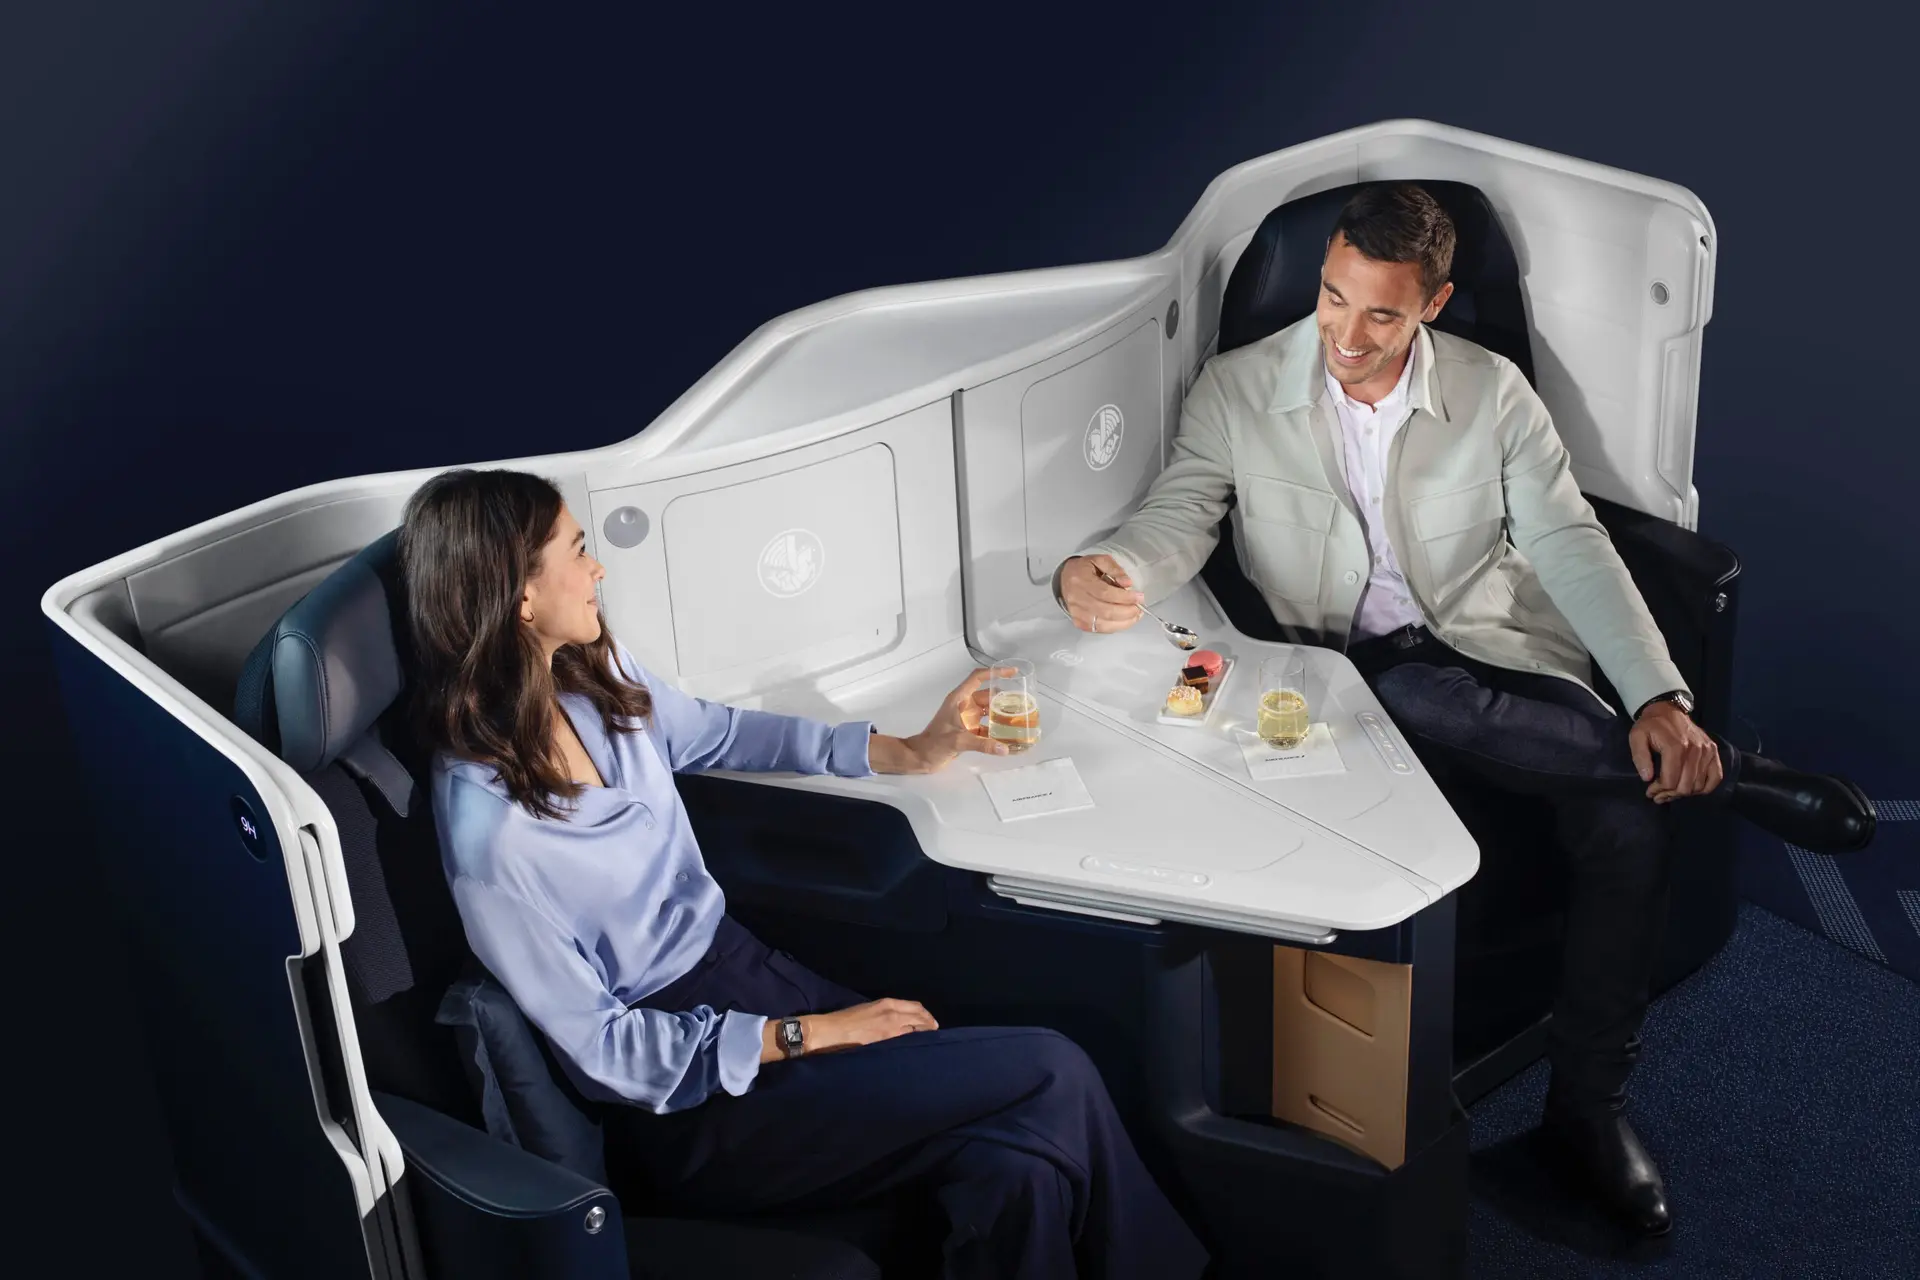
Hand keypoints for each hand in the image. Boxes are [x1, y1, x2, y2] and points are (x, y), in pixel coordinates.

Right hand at [801, 998, 939, 1054]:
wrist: (831, 1031)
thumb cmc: (845, 1019)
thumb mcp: (868, 1009)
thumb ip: (884, 1013)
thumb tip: (896, 1021)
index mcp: (887, 1003)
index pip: (915, 1007)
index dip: (925, 1014)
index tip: (930, 1021)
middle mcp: (893, 1013)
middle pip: (920, 1017)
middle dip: (929, 1024)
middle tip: (934, 1031)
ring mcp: (891, 1029)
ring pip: (916, 1029)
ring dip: (923, 1033)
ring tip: (927, 1039)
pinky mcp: (886, 1042)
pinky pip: (906, 1040)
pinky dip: (913, 1041)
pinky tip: (914, 1046)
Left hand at [869, 667, 1015, 772]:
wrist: (920, 758)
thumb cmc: (934, 744)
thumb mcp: (958, 741)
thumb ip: (982, 744)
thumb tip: (1004, 749)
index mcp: (959, 699)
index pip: (978, 678)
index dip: (995, 673)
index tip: (1012, 672)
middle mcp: (964, 705)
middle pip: (988, 696)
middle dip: (1004, 698)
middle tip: (1023, 702)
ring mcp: (966, 718)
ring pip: (988, 711)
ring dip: (1001, 713)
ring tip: (1020, 717)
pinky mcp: (968, 730)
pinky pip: (986, 726)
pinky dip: (996, 729)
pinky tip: (1008, 735)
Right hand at [1060, 555, 1144, 633]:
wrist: (1065, 578)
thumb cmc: (1084, 569)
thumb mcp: (1100, 560)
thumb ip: (1115, 569)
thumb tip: (1127, 583)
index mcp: (1081, 580)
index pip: (1106, 593)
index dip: (1125, 597)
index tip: (1139, 597)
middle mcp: (1077, 598)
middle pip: (1106, 611)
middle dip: (1127, 611)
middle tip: (1139, 608)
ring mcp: (1077, 613)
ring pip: (1103, 623)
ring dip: (1124, 622)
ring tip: (1135, 615)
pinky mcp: (1079, 622)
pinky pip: (1099, 629)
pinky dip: (1115, 627)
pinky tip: (1124, 621)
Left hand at [1629, 702, 1722, 802]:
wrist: (1667, 710)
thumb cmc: (1650, 726)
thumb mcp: (1636, 737)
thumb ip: (1640, 757)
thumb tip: (1647, 778)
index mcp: (1675, 746)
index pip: (1670, 781)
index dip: (1659, 790)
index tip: (1650, 792)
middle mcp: (1695, 750)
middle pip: (1685, 786)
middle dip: (1670, 795)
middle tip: (1659, 795)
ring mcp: (1707, 751)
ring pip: (1699, 785)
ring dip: (1684, 793)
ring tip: (1671, 792)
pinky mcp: (1713, 751)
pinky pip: (1716, 777)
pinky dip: (1705, 788)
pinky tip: (1691, 790)